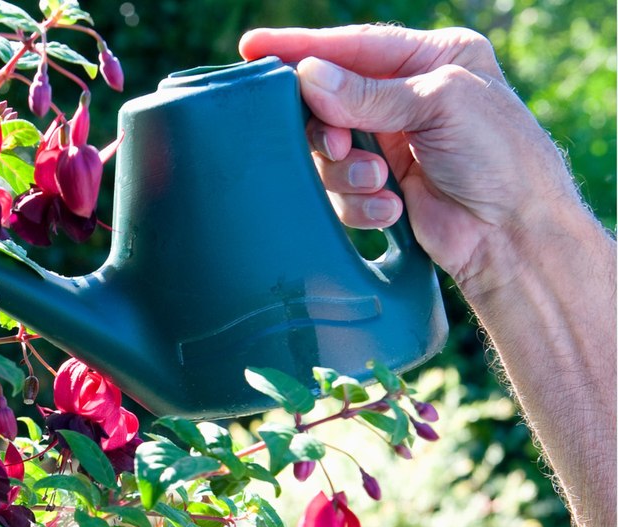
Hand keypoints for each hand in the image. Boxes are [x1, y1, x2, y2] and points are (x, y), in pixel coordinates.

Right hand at [239, 25, 582, 294]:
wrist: (515, 236)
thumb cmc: (500, 157)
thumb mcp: (439, 105)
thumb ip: (368, 94)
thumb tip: (307, 77)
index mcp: (431, 58)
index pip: (353, 46)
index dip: (301, 47)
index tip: (254, 49)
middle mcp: (406, 97)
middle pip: (328, 101)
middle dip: (328, 128)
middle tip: (337, 144)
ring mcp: (393, 143)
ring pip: (328, 150)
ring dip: (347, 172)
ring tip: (379, 183)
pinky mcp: (382, 187)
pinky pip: (340, 190)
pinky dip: (359, 202)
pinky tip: (392, 208)